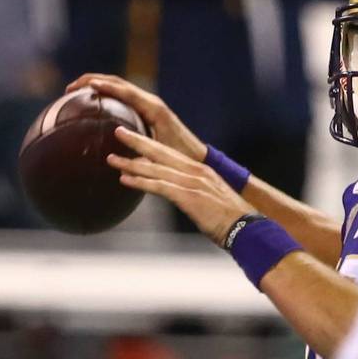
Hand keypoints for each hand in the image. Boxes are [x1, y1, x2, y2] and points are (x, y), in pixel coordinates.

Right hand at [67, 74, 207, 161]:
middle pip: (119, 83)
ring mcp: (150, 104)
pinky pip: (124, 96)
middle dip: (94, 80)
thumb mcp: (158, 157)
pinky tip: (93, 102)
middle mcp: (152, 102)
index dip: (104, 86)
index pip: (125, 92)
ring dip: (98, 84)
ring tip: (76, 91)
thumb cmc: (180, 157)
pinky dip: (107, 94)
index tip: (85, 85)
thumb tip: (115, 163)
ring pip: (120, 87)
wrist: (197, 155)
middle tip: (71, 87)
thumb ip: (139, 158)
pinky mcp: (148, 109)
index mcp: (154, 109)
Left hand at [107, 126, 253, 244]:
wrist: (245, 227)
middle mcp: (195, 172)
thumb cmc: (230, 219)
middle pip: (161, 153)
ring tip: (111, 158)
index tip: (136, 136)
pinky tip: (125, 179)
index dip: (152, 144)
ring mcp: (191, 183)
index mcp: (201, 171)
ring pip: (155, 169)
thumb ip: (193, 193)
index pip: (171, 154)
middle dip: (138, 141)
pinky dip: (140, 182)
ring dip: (131, 163)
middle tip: (118, 132)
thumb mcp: (210, 200)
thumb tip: (179, 196)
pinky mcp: (188, 196)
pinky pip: (159, 187)